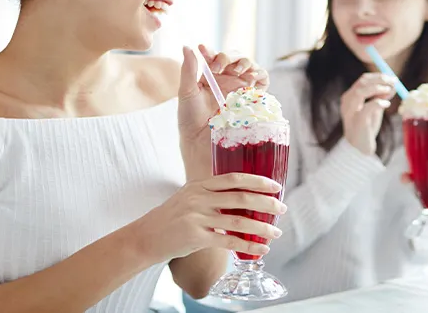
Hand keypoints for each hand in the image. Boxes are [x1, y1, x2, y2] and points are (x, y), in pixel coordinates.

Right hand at [135, 173, 286, 261]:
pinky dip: (249, 246)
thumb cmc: (170, 218)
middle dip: (266, 203)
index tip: (275, 186)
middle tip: (282, 208)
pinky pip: (229, 242)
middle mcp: (199, 197)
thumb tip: (240, 195)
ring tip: (276, 232)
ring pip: (239, 220)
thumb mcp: (188, 196)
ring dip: (262, 227)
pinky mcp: (196, 237)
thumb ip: (210, 194)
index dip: (258, 180)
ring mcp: (197, 217)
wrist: (145, 237)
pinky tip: (261, 249)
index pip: (234, 178)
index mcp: (199, 184)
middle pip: (241, 197)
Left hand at [177, 45, 268, 176]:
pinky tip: (251, 77)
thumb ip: (188, 70)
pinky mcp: (254, 98)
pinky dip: (260, 74)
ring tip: (238, 70)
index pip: (214, 57)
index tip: (202, 49)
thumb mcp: (187, 93)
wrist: (203, 144)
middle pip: (234, 58)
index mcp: (211, 76)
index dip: (211, 51)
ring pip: (250, 66)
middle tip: (219, 66)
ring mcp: (242, 88)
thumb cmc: (191, 121)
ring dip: (245, 62)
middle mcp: (228, 80)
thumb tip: (187, 46)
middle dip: (228, 56)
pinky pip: (262, 80)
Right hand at [340, 73, 396, 154]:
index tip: (392, 78)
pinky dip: (378, 103)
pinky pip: (367, 108)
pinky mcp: (358, 122)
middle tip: (394, 82)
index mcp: (350, 97)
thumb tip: (393, 85)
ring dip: (377, 88)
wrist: (359, 148)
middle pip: (362, 82)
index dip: (379, 76)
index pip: (363, 79)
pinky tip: (386, 104)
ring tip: (389, 91)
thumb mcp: (374, 108)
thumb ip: (381, 97)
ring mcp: (351, 112)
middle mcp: (348, 102)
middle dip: (380, 79)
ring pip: (360, 92)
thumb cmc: (366, 127)